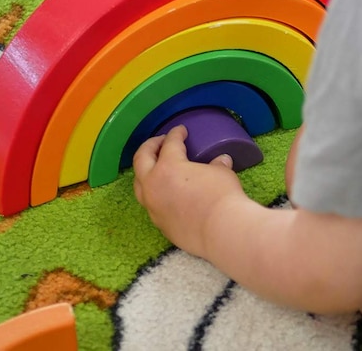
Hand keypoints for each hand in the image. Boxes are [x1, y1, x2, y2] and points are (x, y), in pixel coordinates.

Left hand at [133, 124, 246, 257]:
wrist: (221, 231)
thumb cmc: (222, 197)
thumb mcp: (222, 174)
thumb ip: (217, 165)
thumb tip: (222, 160)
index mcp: (168, 166)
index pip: (169, 144)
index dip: (175, 134)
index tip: (181, 130)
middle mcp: (153, 185)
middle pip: (142, 159)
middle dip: (150, 146)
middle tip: (160, 142)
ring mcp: (153, 206)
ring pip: (139, 184)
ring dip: (145, 172)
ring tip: (155, 167)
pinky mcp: (159, 224)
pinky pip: (151, 204)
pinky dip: (155, 193)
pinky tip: (165, 194)